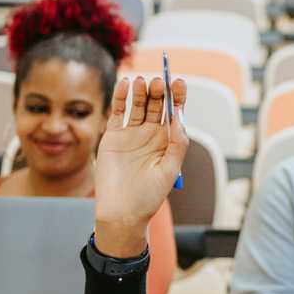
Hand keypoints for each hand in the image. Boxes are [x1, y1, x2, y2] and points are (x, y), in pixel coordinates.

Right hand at [94, 76, 187, 256]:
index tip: (178, 82)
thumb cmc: (149, 196)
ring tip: (143, 82)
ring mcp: (132, 133)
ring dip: (142, 91)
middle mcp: (151, 134)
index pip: (174, 113)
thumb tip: (180, 116)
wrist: (122, 212)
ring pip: (139, 105)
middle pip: (157, 105)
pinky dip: (120, 97)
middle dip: (160, 92)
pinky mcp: (113, 135)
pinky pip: (118, 111)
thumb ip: (177, 143)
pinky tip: (125, 84)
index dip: (177, 97)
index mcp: (168, 141)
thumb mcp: (170, 169)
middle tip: (160, 82)